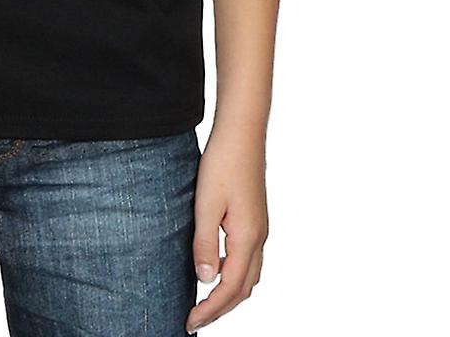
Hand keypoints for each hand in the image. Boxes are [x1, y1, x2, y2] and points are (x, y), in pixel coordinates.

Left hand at [184, 126, 267, 330]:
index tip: (190, 322)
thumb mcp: (206, 204)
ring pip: (249, 274)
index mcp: (247, 238)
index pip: (230, 288)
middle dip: (221, 308)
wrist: (242, 132)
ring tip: (204, 300)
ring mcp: (260, 228)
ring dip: (229, 293)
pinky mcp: (255, 218)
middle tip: (195, 318)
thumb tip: (205, 280)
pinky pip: (248, 258)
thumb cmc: (223, 162)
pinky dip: (233, 273)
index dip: (210, 310)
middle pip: (244, 288)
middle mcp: (259, 237)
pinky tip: (214, 266)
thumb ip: (205, 244)